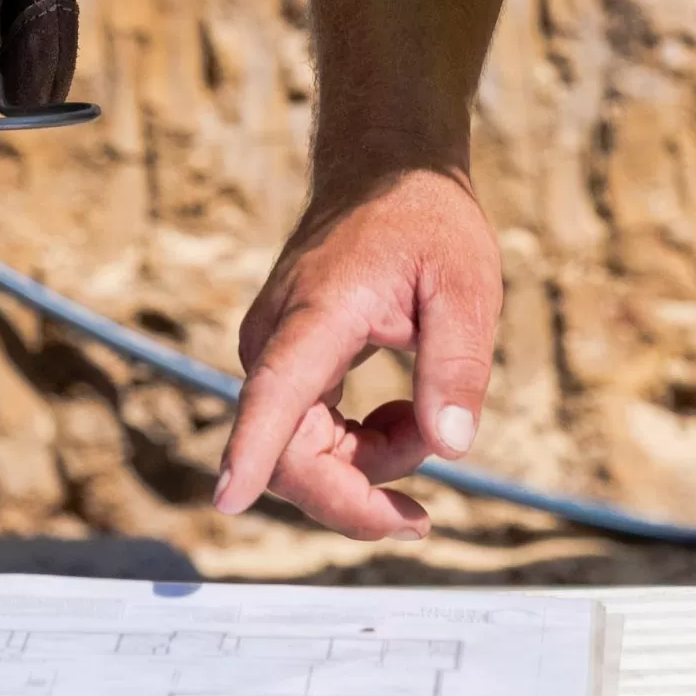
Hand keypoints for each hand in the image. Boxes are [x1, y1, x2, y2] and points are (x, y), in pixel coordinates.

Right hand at [219, 167, 502, 538]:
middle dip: (351, 497)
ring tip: (427, 422)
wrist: (387, 174)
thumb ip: (459, 366)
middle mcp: (276, 338)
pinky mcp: (283, 364)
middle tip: (419, 521)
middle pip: (287, 452)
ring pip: (298, 452)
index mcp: (318, 314)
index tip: (227, 499)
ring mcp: (273, 353)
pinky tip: (403, 414)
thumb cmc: (427, 223)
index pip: (274, 391)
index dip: (250, 450)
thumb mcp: (468, 286)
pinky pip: (306, 433)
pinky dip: (359, 446)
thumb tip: (450, 446)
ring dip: (366, 465)